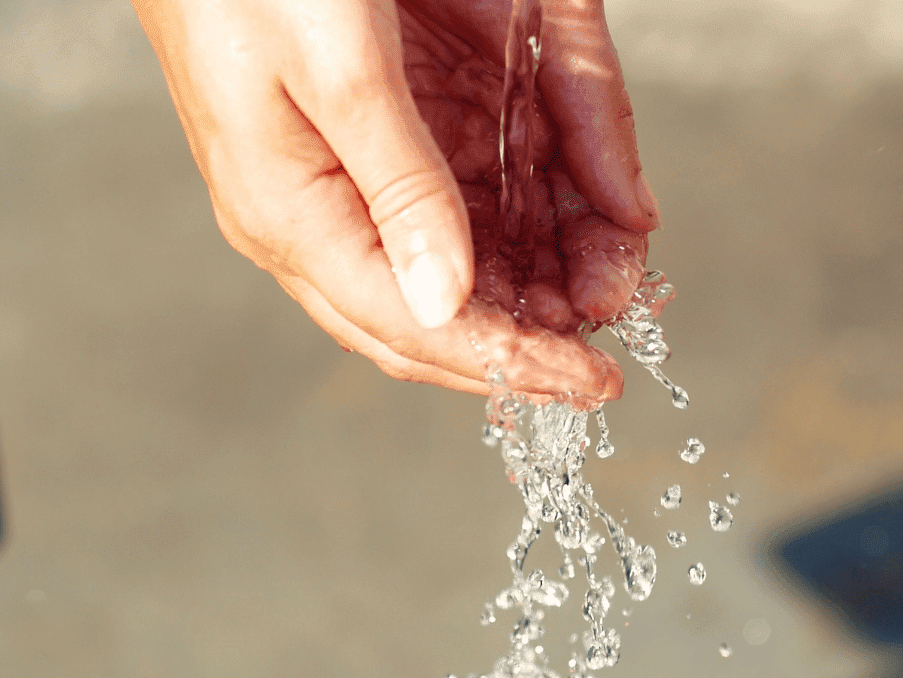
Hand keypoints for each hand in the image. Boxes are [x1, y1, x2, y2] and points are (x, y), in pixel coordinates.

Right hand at [132, 0, 658, 401]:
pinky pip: (454, 208)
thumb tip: (449, 304)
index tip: (592, 383)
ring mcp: (345, 184)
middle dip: (529, 337)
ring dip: (535, 284)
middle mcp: (316, 219)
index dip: (510, 361)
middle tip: (610, 350)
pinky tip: (572, 229)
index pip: (414, 325)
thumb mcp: (339, 70)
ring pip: (452, 268)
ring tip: (610, 283)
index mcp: (292, 215)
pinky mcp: (374, 142)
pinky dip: (520, 227)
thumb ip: (401, 188)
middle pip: (434, 316)